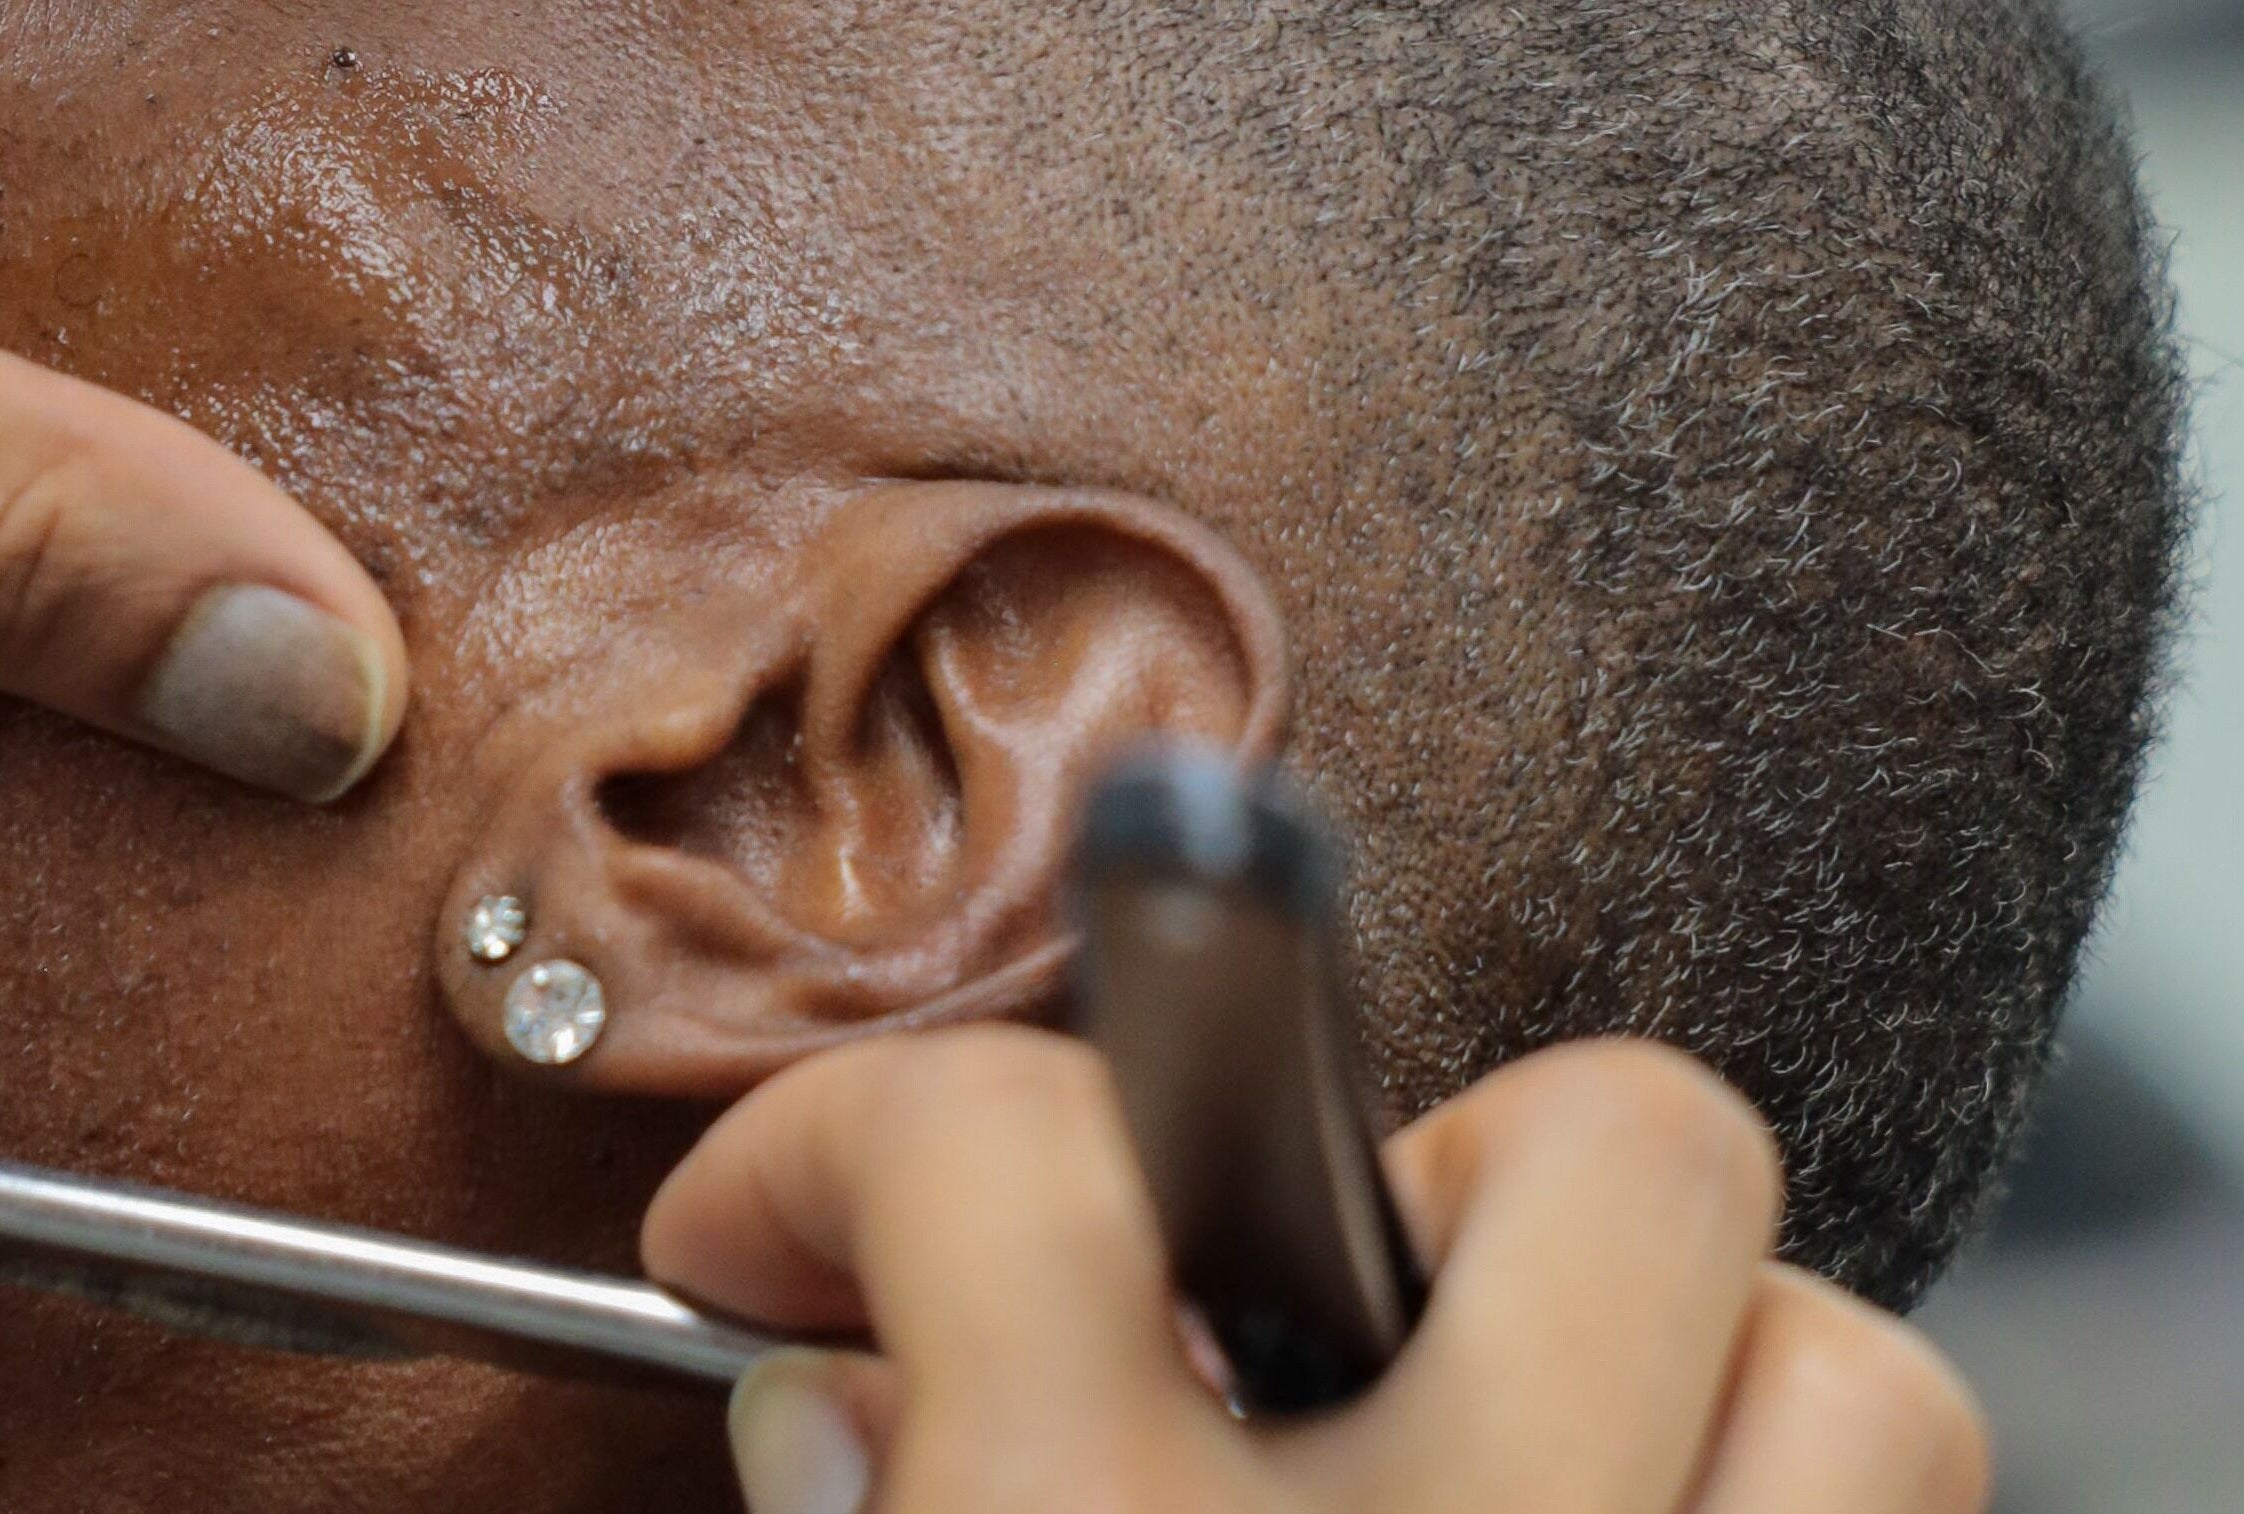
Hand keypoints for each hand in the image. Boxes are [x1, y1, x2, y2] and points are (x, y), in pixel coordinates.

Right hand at [643, 1031, 1990, 1513]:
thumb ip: (868, 1512)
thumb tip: (825, 1396)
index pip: (995, 1142)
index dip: (827, 1142)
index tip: (772, 1227)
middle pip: (1607, 1144)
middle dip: (1397, 1159)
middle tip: (1244, 1297)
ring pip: (1845, 1367)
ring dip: (1669, 1362)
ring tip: (1483, 1433)